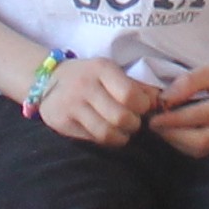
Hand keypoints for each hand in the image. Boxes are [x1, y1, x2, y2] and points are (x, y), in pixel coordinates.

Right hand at [35, 54, 156, 147]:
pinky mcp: (63, 123)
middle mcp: (85, 86)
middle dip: (134, 124)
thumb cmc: (88, 76)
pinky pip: (92, 139)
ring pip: (106, 133)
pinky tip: (107, 133)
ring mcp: (72, 106)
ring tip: (122, 131)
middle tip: (133, 122)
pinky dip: (105, 140)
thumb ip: (135, 85)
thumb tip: (160, 101)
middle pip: (121, 117)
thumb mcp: (110, 72)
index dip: (143, 106)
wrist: (47, 80)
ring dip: (121, 136)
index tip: (143, 108)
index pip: (131, 94)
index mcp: (102, 69)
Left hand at [150, 56, 208, 155]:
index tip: (154, 116)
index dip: (174, 119)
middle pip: (201, 141)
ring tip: (163, 128)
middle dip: (173, 135)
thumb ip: (192, 80)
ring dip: (179, 142)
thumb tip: (166, 98)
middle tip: (154, 125)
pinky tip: (178, 131)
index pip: (201, 116)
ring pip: (203, 150)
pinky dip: (189, 143)